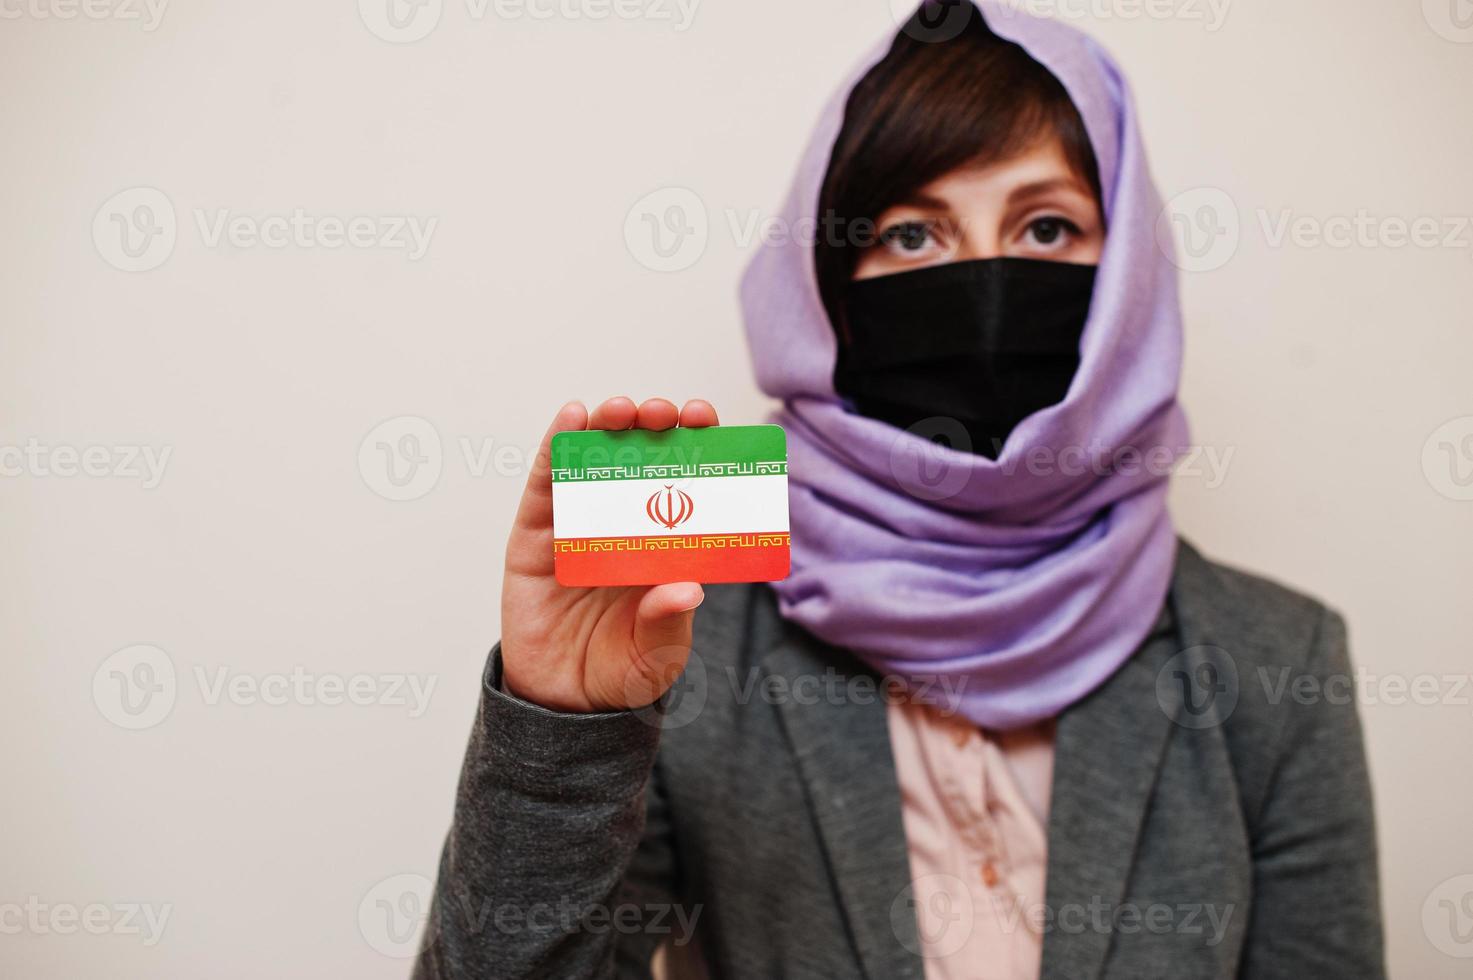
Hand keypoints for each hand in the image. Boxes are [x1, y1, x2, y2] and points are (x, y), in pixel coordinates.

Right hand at [500, 396, 717, 711]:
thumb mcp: (657, 655)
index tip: (704, 420)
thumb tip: (687, 591)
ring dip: (606, 427)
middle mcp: (622, 524)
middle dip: (653, 427)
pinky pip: (545, 485)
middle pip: (638, 459)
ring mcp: (576, 525)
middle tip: (664, 413)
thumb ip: (668, 623)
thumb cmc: (622, 672)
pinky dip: (555, 448)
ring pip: (592, 462)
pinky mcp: (535, 536)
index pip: (683, 482)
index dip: (694, 446)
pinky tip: (571, 420)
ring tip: (621, 410)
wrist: (563, 704)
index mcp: (663, 543)